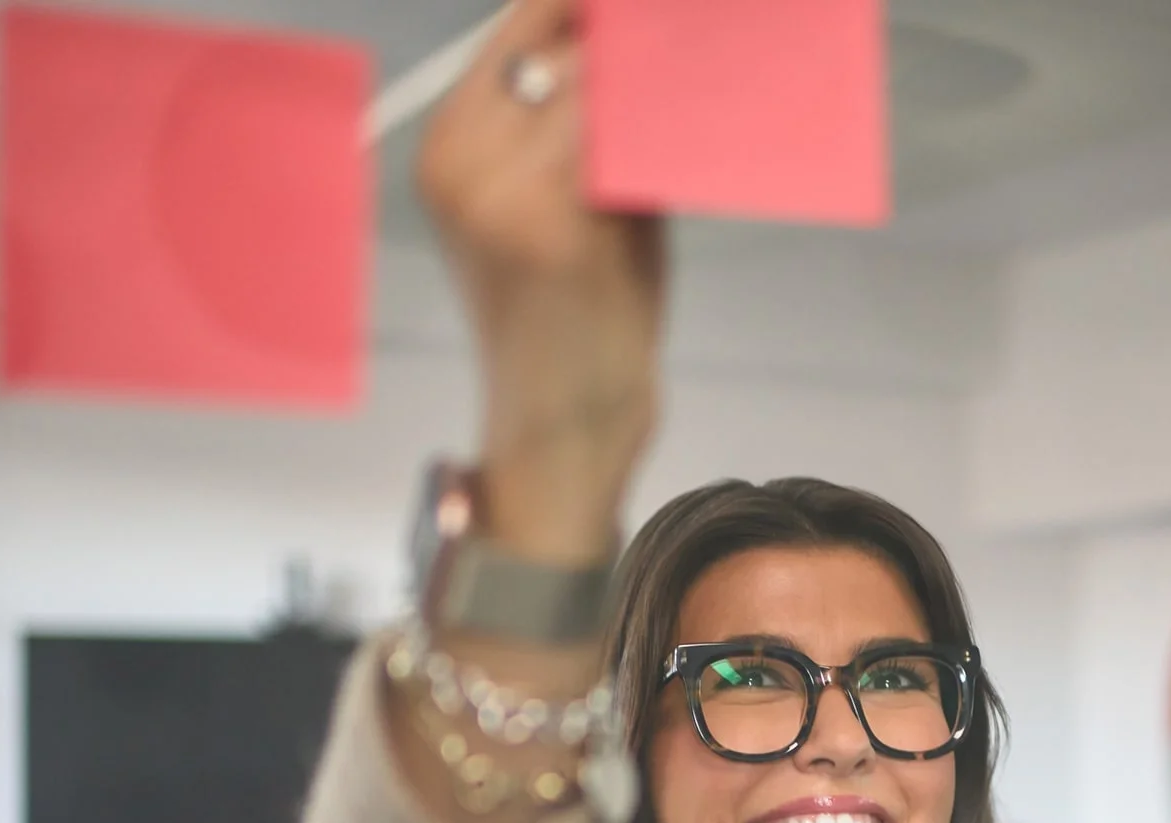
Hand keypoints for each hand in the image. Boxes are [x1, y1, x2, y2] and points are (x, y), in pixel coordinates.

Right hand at [419, 0, 665, 565]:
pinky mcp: (554, 231)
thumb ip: (587, 125)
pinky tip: (712, 122)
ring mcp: (499, 197)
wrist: (561, 432)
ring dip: (666, 72)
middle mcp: (459, 163)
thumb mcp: (564, 206)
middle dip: (639, 30)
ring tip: (722, 65)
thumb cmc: (578, 317)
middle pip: (560, 45)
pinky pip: (625, 146)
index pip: (521, 27)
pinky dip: (676, 126)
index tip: (658, 9)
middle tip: (714, 27)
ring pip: (598, 89)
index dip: (591, 5)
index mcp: (448, 147)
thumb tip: (651, 41)